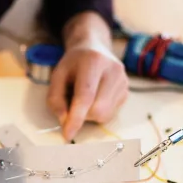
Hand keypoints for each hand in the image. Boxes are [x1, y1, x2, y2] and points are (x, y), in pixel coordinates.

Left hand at [47, 12, 128, 140]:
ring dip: (89, 114)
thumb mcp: (57, 75)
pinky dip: (98, 112)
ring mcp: (124, 81)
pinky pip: (111, 114)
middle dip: (82, 115)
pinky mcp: (127, 91)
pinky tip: (95, 97)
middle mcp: (113, 70)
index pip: (86, 95)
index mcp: (93, 62)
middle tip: (72, 104)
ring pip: (105, 115)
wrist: (94, 48)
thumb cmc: (74, 63)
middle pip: (98, 109)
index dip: (76, 117)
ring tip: (85, 97)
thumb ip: (55, 98)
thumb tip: (64, 120)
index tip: (67, 134)